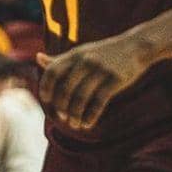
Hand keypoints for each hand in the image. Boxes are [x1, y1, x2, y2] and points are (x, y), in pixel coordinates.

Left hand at [35, 32, 152, 130]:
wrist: (134, 46)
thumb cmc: (103, 53)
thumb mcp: (81, 53)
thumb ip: (60, 59)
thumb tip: (37, 58)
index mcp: (74, 54)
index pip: (52, 71)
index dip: (46, 87)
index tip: (45, 100)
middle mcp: (85, 61)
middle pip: (65, 88)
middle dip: (61, 106)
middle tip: (61, 118)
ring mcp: (100, 70)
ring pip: (81, 97)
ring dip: (75, 114)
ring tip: (74, 125)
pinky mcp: (115, 79)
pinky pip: (99, 101)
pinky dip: (91, 115)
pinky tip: (87, 124)